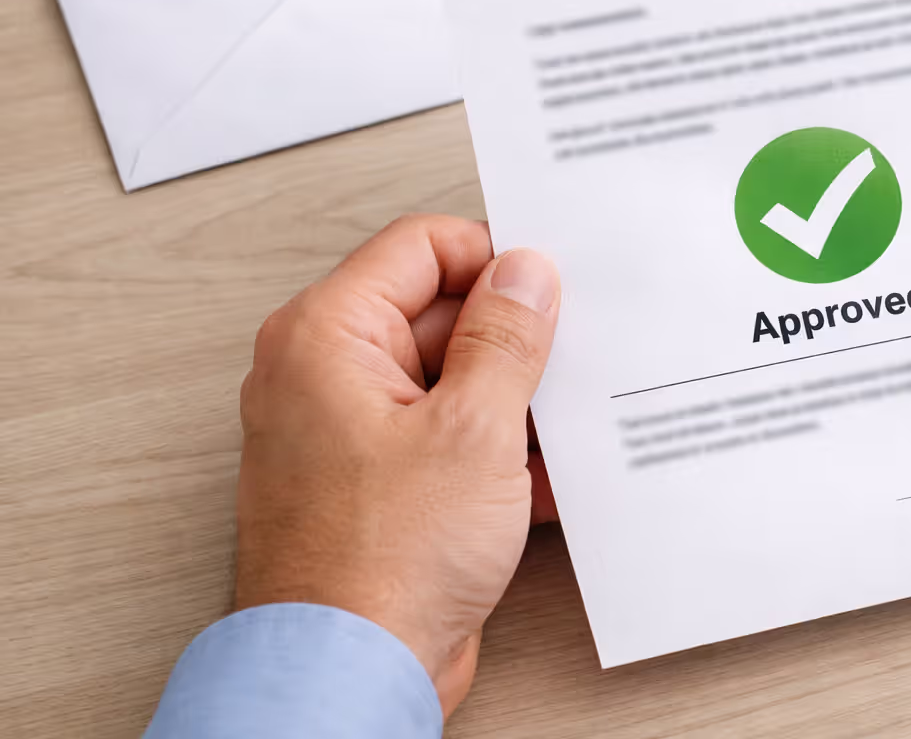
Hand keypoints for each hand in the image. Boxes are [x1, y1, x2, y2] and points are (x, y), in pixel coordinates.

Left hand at [234, 215, 560, 714]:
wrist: (351, 677)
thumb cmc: (379, 565)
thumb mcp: (473, 428)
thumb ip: (505, 338)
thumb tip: (524, 275)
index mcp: (328, 337)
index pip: (421, 247)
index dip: (493, 259)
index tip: (550, 287)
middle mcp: (327, 377)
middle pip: (439, 313)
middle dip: (512, 338)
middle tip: (567, 359)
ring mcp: (352, 433)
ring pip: (451, 380)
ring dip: (512, 401)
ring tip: (560, 425)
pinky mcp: (381, 486)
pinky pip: (447, 439)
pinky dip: (496, 451)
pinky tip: (543, 476)